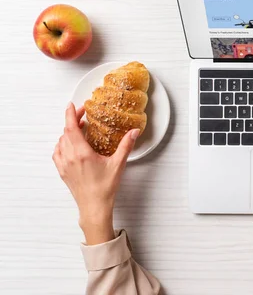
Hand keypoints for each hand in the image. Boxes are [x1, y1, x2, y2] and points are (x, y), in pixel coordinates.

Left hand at [52, 103, 138, 244]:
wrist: (94, 207)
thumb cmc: (105, 188)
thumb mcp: (118, 164)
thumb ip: (126, 146)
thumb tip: (134, 132)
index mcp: (82, 153)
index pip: (71, 128)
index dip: (70, 114)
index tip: (72, 105)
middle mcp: (69, 157)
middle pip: (65, 132)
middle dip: (73, 121)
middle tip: (83, 116)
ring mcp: (64, 165)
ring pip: (60, 142)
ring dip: (68, 133)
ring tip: (79, 130)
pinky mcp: (62, 171)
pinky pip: (57, 153)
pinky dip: (62, 145)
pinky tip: (70, 146)